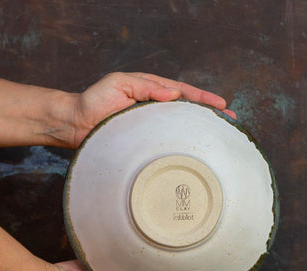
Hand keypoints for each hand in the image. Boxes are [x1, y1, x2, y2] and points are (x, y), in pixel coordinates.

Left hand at [69, 72, 236, 147]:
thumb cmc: (95, 101)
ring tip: (219, 137)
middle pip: (188, 111)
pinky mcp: (143, 144)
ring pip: (180, 128)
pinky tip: (192, 152)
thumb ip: (146, 87)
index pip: (184, 93)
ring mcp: (150, 127)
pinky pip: (165, 143)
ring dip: (200, 132)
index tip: (222, 106)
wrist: (76, 124)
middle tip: (231, 123)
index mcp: (152, 92)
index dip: (204, 99)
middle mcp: (155, 109)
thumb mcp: (119, 84)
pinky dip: (180, 146)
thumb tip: (173, 93)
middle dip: (210, 116)